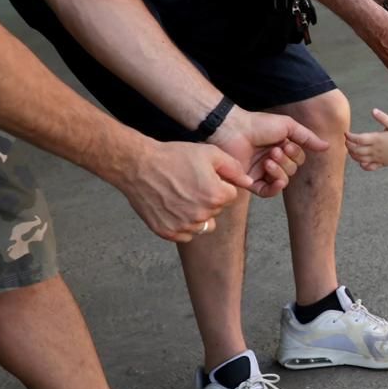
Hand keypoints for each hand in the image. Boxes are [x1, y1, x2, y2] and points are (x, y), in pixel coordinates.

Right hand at [117, 141, 250, 241]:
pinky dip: (182, 225)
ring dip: (198, 215)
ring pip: (203, 225)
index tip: (202, 177)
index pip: (230, 196)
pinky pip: (186, 235)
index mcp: (216, 196)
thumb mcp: (209, 154)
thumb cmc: (173, 157)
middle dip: (208, 199)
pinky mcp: (168, 232)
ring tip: (181, 197)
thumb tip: (249, 182)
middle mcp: (202, 215)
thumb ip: (234, 169)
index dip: (218, 184)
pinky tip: (173, 208)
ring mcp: (184, 226)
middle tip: (189, 184)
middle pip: (217, 211)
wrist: (138, 165)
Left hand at [209, 108, 330, 197]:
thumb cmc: (258, 125)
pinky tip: (277, 181)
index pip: (298, 160)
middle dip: (286, 162)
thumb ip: (307, 137)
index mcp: (281, 148)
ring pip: (281, 182)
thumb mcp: (288, 126)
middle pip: (292, 171)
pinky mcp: (250, 182)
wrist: (233, 131)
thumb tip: (327, 147)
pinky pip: (267, 192)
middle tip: (273, 151)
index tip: (286, 144)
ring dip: (279, 171)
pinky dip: (275, 188)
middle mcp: (273, 160)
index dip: (295, 155)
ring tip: (267, 160)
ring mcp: (261, 172)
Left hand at [345, 108, 387, 170]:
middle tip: (347, 141)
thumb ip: (383, 117)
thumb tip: (373, 110)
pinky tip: (361, 161)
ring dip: (353, 155)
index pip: (358, 139)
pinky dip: (362, 165)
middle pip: (356, 150)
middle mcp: (375, 150)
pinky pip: (368, 167)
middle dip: (348, 146)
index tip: (346, 133)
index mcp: (376, 139)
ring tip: (351, 149)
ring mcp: (377, 158)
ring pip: (360, 159)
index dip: (349, 136)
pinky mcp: (381, 163)